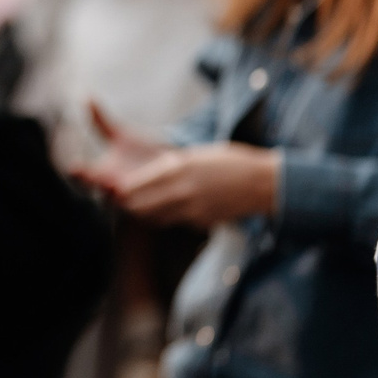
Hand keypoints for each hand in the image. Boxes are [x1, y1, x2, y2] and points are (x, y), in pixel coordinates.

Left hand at [79, 101, 277, 227]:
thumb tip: (154, 170)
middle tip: (121, 202)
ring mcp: (192, 209)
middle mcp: (182, 190)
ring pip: (155, 218)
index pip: (136, 186)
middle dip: (128, 206)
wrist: (263, 183)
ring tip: (141, 208)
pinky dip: (167, 219)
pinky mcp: (202, 222)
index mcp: (178, 167)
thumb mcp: (198, 155)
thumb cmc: (231, 162)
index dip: (121, 191)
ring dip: (145, 214)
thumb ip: (174, 165)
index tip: (113, 190)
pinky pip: (176, 222)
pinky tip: (167, 212)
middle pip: (139, 207)